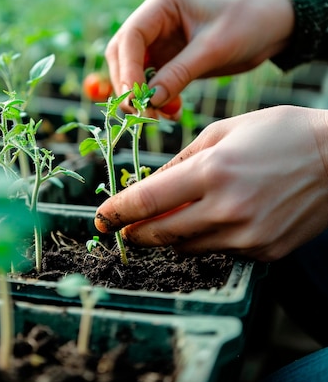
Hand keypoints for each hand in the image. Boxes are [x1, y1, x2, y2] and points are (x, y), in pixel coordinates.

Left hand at [95, 106, 327, 260]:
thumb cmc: (281, 133)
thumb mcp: (225, 130)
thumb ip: (183, 159)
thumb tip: (153, 184)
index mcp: (212, 171)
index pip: (147, 201)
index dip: (117, 211)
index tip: (101, 218)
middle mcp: (226, 209)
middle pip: (160, 233)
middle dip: (136, 233)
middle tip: (123, 230)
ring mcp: (247, 235)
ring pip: (187, 247)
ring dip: (169, 237)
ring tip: (163, 223)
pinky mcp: (264, 251)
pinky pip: (220, 251)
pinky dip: (206, 239)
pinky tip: (212, 221)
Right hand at [105, 0, 293, 116]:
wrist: (275, 25)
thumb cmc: (248, 24)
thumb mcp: (214, 49)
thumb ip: (179, 73)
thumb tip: (150, 101)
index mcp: (164, 3)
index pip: (130, 36)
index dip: (127, 68)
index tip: (134, 97)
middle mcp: (156, 19)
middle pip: (124, 53)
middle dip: (129, 84)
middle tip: (141, 112)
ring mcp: (162, 39)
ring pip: (135, 70)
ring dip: (142, 95)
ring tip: (158, 116)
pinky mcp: (171, 57)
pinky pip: (153, 80)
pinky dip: (157, 97)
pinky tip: (171, 111)